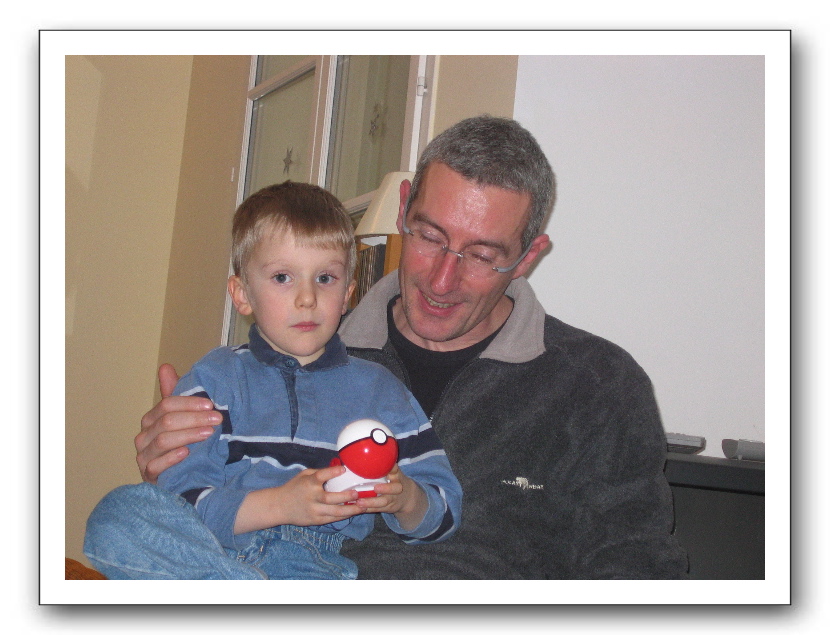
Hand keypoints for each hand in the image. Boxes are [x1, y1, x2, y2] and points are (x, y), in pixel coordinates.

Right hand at [135, 364, 221, 483]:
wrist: (182, 478)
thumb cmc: (183, 443)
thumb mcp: (183, 418)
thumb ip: (176, 395)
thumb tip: (165, 366)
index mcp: (151, 419)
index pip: (166, 404)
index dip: (189, 403)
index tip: (211, 404)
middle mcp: (144, 437)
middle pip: (167, 421)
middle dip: (194, 418)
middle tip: (217, 418)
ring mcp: (144, 457)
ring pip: (163, 440)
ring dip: (189, 435)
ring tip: (209, 433)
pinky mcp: (148, 476)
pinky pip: (156, 465)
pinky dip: (172, 458)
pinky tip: (187, 453)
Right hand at [234, 465, 363, 533]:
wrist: (279, 506)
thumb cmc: (294, 487)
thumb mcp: (303, 475)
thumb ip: (319, 473)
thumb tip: (338, 469)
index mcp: (308, 483)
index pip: (321, 476)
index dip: (333, 472)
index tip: (344, 469)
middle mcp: (312, 497)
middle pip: (331, 498)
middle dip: (346, 496)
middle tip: (358, 493)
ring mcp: (314, 510)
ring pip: (335, 512)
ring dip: (350, 509)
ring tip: (363, 506)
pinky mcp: (315, 520)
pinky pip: (332, 519)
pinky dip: (343, 516)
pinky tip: (353, 512)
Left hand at [356, 466, 427, 531]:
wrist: (407, 498)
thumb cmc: (395, 481)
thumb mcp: (394, 472)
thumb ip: (385, 465)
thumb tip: (368, 451)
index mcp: (397, 476)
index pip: (396, 470)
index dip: (392, 469)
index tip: (386, 467)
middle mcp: (397, 488)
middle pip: (394, 489)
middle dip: (386, 488)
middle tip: (375, 487)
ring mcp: (393, 500)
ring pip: (383, 502)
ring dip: (371, 502)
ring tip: (359, 502)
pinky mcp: (387, 509)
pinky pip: (377, 510)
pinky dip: (367, 509)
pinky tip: (358, 508)